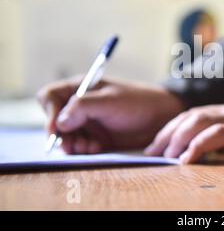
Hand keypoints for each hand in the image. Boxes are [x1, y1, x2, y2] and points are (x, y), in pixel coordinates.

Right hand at [37, 77, 184, 153]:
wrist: (161, 117)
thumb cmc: (138, 102)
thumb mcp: (109, 102)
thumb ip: (83, 107)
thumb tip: (59, 122)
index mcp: (81, 88)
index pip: (50, 97)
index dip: (49, 112)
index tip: (57, 128)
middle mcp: (80, 105)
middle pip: (55, 120)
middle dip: (61, 134)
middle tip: (72, 145)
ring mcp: (88, 122)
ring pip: (66, 136)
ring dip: (73, 144)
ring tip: (89, 146)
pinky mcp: (96, 137)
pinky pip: (80, 146)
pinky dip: (84, 149)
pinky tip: (96, 148)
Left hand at [144, 102, 223, 163]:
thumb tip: (206, 152)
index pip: (193, 114)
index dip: (172, 128)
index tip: (157, 145)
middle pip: (190, 116)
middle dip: (167, 133)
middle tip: (151, 152)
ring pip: (199, 120)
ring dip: (178, 137)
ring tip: (165, 155)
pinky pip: (217, 134)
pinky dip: (198, 145)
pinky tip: (187, 158)